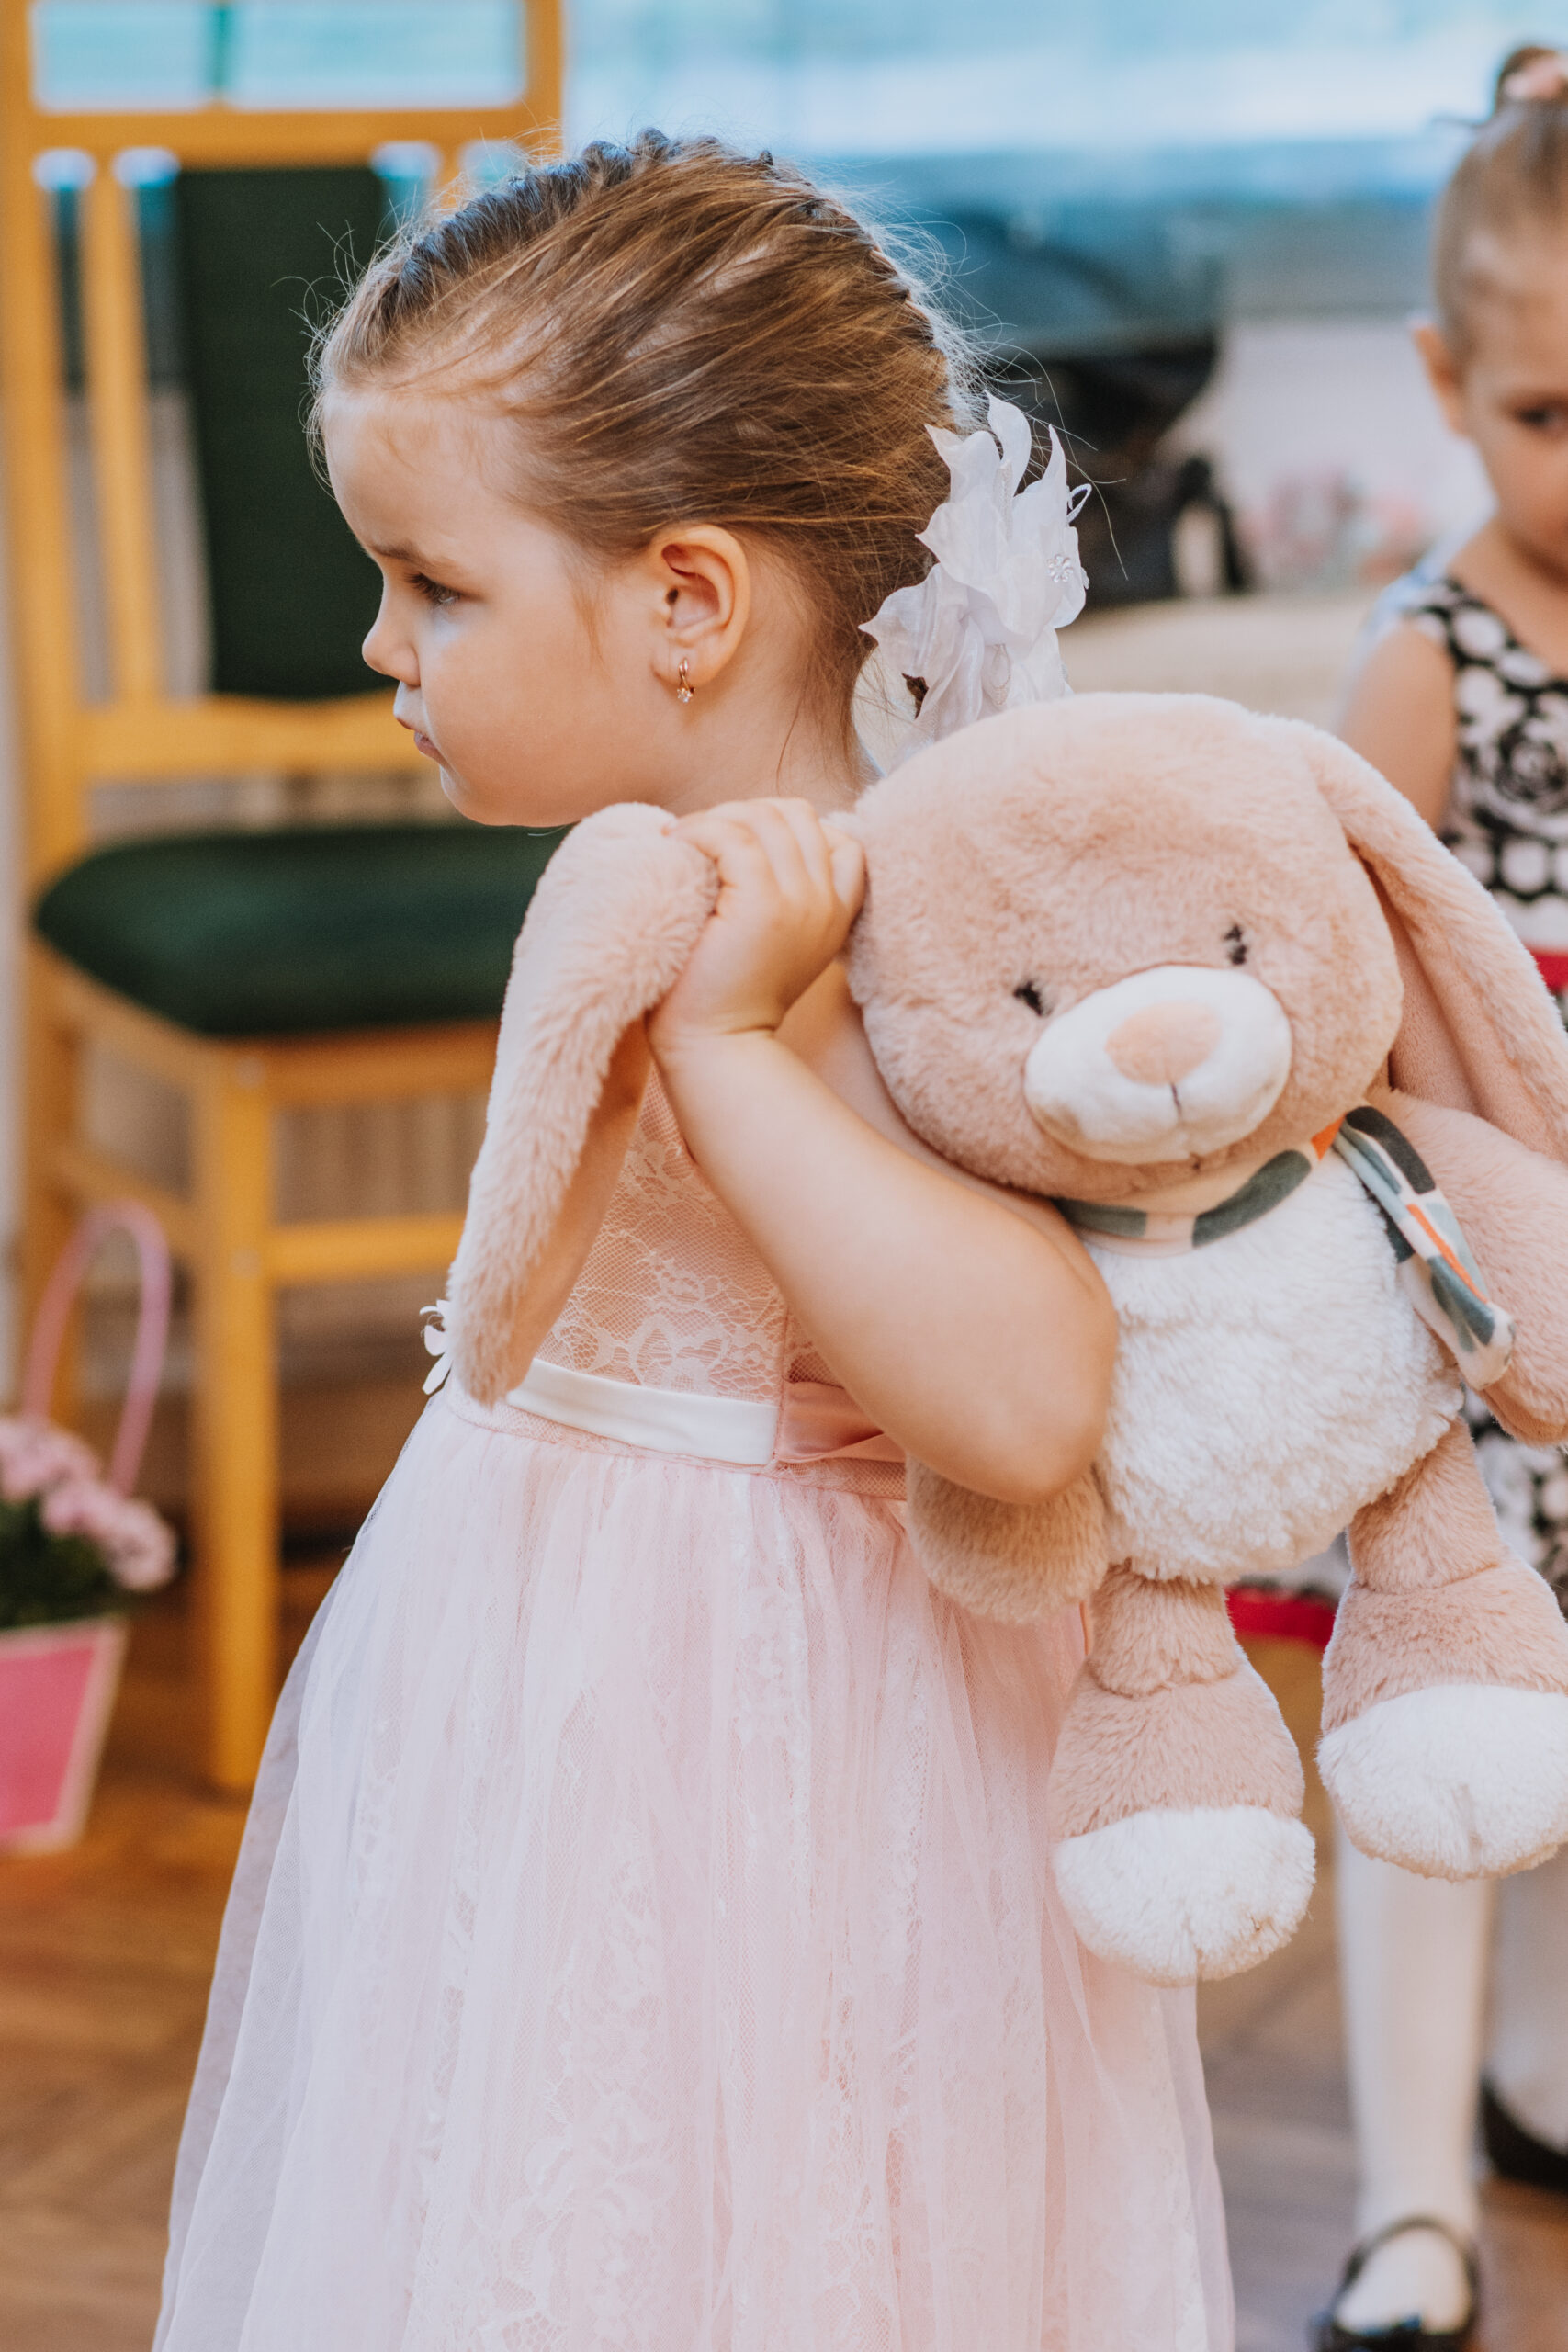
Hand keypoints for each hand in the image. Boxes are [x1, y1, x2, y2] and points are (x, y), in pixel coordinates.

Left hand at [649, 799, 864, 1059]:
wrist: (715, 1045)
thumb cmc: (725, 994)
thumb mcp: (772, 939)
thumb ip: (781, 893)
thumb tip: (743, 833)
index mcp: (836, 913)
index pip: (839, 836)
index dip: (787, 825)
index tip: (742, 844)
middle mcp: (826, 903)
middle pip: (798, 815)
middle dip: (746, 812)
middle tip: (703, 837)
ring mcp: (800, 902)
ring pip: (765, 818)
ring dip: (716, 818)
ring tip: (685, 840)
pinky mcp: (763, 905)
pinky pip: (733, 837)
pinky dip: (699, 831)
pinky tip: (676, 846)